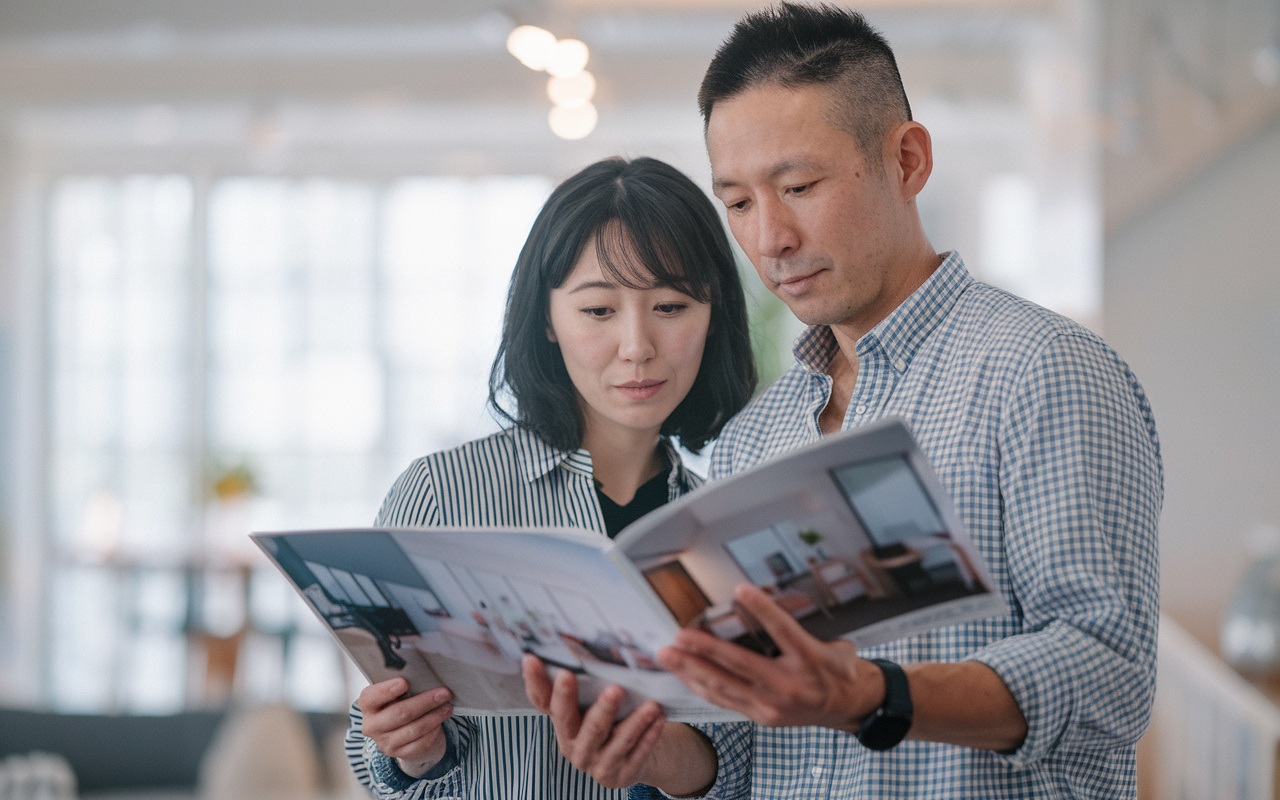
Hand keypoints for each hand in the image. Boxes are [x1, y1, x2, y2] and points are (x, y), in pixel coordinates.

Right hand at [356, 677, 454, 777]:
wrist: (403, 730)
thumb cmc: (401, 703)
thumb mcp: (397, 693)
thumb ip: (403, 685)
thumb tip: (425, 676)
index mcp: (368, 705)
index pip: (371, 697)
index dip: (386, 690)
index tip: (404, 682)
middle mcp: (372, 725)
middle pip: (399, 713)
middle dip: (425, 701)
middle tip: (444, 693)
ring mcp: (385, 742)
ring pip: (413, 729)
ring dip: (434, 716)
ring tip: (448, 706)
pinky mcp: (399, 753)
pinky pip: (420, 742)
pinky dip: (433, 730)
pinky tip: (441, 720)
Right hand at [522, 654, 666, 788]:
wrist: (628, 759)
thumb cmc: (609, 721)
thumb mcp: (591, 704)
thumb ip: (586, 683)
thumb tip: (582, 639)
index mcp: (561, 722)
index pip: (542, 701)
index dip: (535, 681)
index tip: (533, 659)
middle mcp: (573, 744)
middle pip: (577, 724)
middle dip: (596, 707)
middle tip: (614, 689)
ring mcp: (596, 762)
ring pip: (614, 742)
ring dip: (634, 723)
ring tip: (652, 705)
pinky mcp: (619, 774)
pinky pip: (636, 754)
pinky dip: (649, 735)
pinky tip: (660, 718)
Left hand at [658, 583, 884, 730]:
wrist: (851, 708)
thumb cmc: (839, 670)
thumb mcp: (835, 644)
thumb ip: (807, 626)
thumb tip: (779, 599)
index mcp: (810, 660)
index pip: (782, 630)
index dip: (762, 609)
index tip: (740, 590)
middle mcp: (789, 686)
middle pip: (739, 665)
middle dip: (703, 650)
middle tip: (677, 636)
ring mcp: (772, 706)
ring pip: (724, 687)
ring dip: (692, 670)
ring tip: (669, 656)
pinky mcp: (762, 717)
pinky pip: (725, 701)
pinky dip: (702, 686)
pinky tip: (685, 675)